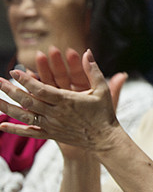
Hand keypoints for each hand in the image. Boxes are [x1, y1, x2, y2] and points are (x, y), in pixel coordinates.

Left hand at [0, 49, 119, 150]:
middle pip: (28, 101)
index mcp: (67, 101)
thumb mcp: (102, 90)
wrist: (104, 139)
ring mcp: (52, 125)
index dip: (27, 80)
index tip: (15, 72)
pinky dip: (14, 129)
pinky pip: (29, 132)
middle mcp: (56, 113)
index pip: (41, 89)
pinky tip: (1, 125)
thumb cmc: (104, 113)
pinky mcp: (51, 135)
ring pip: (25, 116)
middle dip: (11, 90)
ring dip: (7, 107)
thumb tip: (87, 52)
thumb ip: (93, 70)